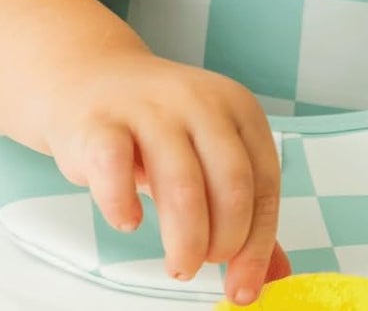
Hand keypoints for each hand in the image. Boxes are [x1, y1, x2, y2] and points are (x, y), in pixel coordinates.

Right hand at [38, 47, 286, 305]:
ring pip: (181, 182)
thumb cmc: (158, 128)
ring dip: (185, 239)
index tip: (245, 288)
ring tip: (181, 266)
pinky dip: (123, 204)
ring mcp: (150, 109)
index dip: (259, 241)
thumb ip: (244, 210)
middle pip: (231, 182)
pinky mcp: (100, 124)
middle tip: (206, 266)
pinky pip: (115, 167)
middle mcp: (201, 102)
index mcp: (238, 108)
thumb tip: (275, 274)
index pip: (264, 181)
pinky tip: (129, 222)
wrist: (92, 79)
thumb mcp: (211, 154)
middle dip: (225, 240)